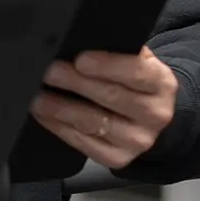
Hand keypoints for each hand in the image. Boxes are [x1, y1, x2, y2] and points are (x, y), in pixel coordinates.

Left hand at [31, 48, 177, 169]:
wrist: (148, 115)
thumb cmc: (133, 80)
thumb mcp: (136, 60)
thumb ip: (117, 51)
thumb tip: (79, 42)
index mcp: (162, 83)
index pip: (137, 73)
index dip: (108, 66)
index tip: (80, 59)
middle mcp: (155, 114)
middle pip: (111, 97)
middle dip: (75, 83)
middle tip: (48, 72)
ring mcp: (138, 140)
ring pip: (93, 122)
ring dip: (60, 108)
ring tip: (37, 96)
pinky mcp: (118, 158)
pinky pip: (84, 143)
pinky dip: (59, 127)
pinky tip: (44, 115)